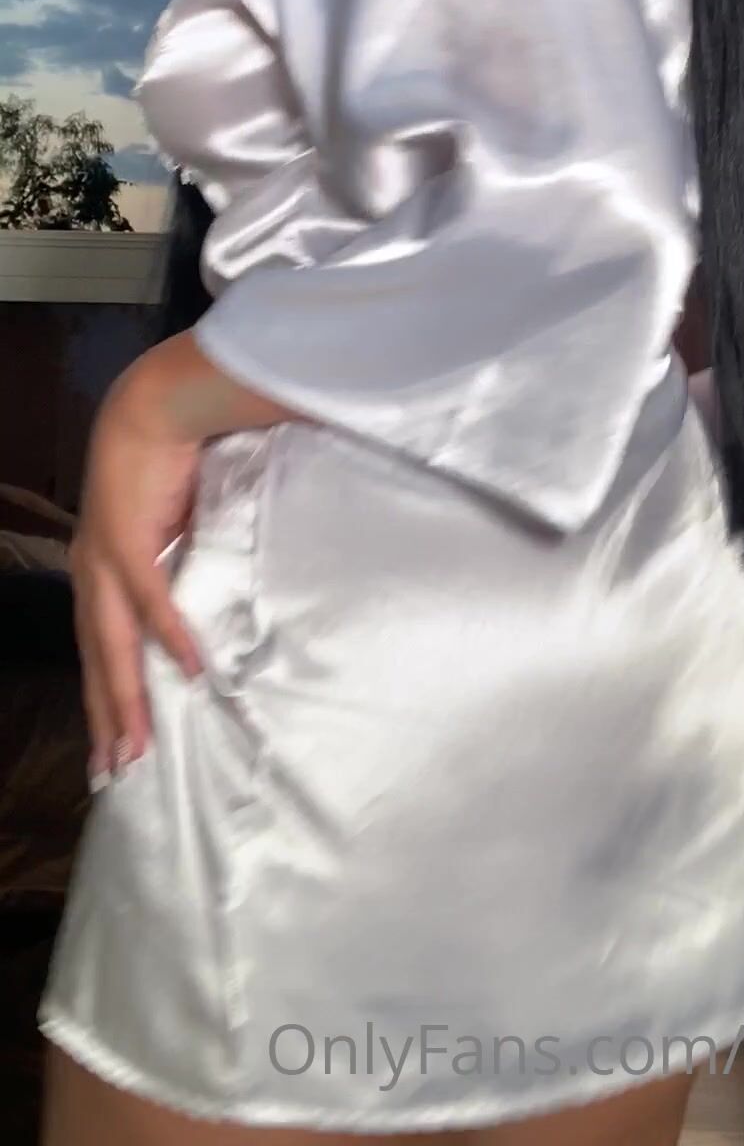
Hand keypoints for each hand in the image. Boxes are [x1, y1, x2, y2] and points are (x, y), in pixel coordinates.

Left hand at [72, 357, 205, 783]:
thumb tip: (220, 597)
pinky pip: (150, 598)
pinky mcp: (127, 537)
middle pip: (96, 658)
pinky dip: (167, 635)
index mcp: (101, 569)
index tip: (116, 742)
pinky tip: (186, 670)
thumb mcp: (176, 525)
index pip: (98, 646)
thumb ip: (189, 562)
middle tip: (116, 771)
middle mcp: (92, 571)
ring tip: (137, 745)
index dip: (106, 694)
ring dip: (125, 697)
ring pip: (110, 644)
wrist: (156, 403)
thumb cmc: (171, 457)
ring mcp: (104, 557)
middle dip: (107, 718)